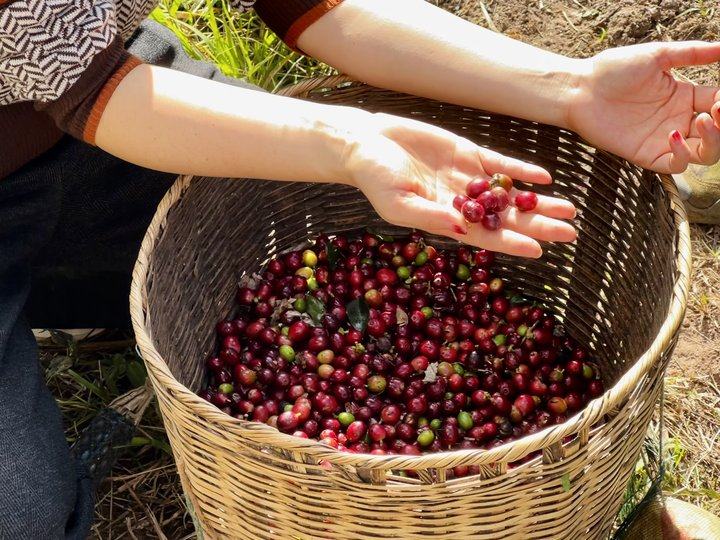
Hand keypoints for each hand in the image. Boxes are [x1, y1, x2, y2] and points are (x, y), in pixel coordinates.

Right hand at [345, 113, 575, 257]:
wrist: (367, 144)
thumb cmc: (375, 178)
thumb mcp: (398, 202)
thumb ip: (429, 216)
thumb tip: (462, 228)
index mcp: (446, 220)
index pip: (486, 236)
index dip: (512, 243)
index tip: (539, 251)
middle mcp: (463, 203)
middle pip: (508, 217)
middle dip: (539, 225)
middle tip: (570, 232)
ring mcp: (468, 178)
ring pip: (511, 193)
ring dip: (540, 202)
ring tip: (569, 209)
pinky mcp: (468, 154)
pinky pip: (501, 164)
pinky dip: (521, 170)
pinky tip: (544, 177)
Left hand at [568, 41, 719, 173]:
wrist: (579, 90)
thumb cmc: (612, 71)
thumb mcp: (657, 56)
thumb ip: (691, 53)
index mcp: (684, 97)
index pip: (719, 105)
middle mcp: (678, 120)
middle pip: (717, 133)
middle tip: (716, 111)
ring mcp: (663, 139)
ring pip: (704, 152)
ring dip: (714, 141)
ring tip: (704, 120)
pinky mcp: (646, 154)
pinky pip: (676, 164)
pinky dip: (683, 154)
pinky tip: (674, 134)